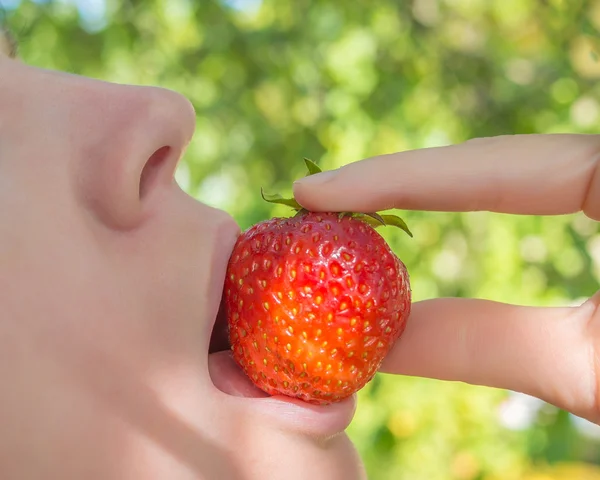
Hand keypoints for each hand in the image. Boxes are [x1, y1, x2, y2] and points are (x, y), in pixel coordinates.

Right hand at [292, 134, 599, 423]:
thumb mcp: (594, 372)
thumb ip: (492, 345)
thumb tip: (384, 346)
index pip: (497, 163)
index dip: (396, 177)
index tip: (311, 191)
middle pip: (496, 161)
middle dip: (404, 179)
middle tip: (321, 199)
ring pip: (517, 177)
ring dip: (436, 195)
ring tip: (358, 216)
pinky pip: (543, 203)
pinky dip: (481, 221)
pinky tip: (441, 236)